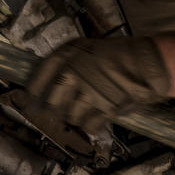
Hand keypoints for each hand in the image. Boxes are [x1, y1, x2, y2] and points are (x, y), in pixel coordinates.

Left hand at [26, 37, 170, 133]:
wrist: (144, 63)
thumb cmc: (115, 54)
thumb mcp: (83, 49)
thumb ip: (64, 63)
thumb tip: (47, 82)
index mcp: (64, 57)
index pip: (36, 82)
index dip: (31, 96)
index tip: (30, 102)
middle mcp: (72, 74)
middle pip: (51, 105)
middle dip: (54, 111)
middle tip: (58, 111)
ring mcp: (87, 92)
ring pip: (69, 117)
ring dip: (74, 118)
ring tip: (83, 110)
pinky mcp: (104, 108)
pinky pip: (89, 126)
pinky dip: (90, 125)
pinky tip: (95, 116)